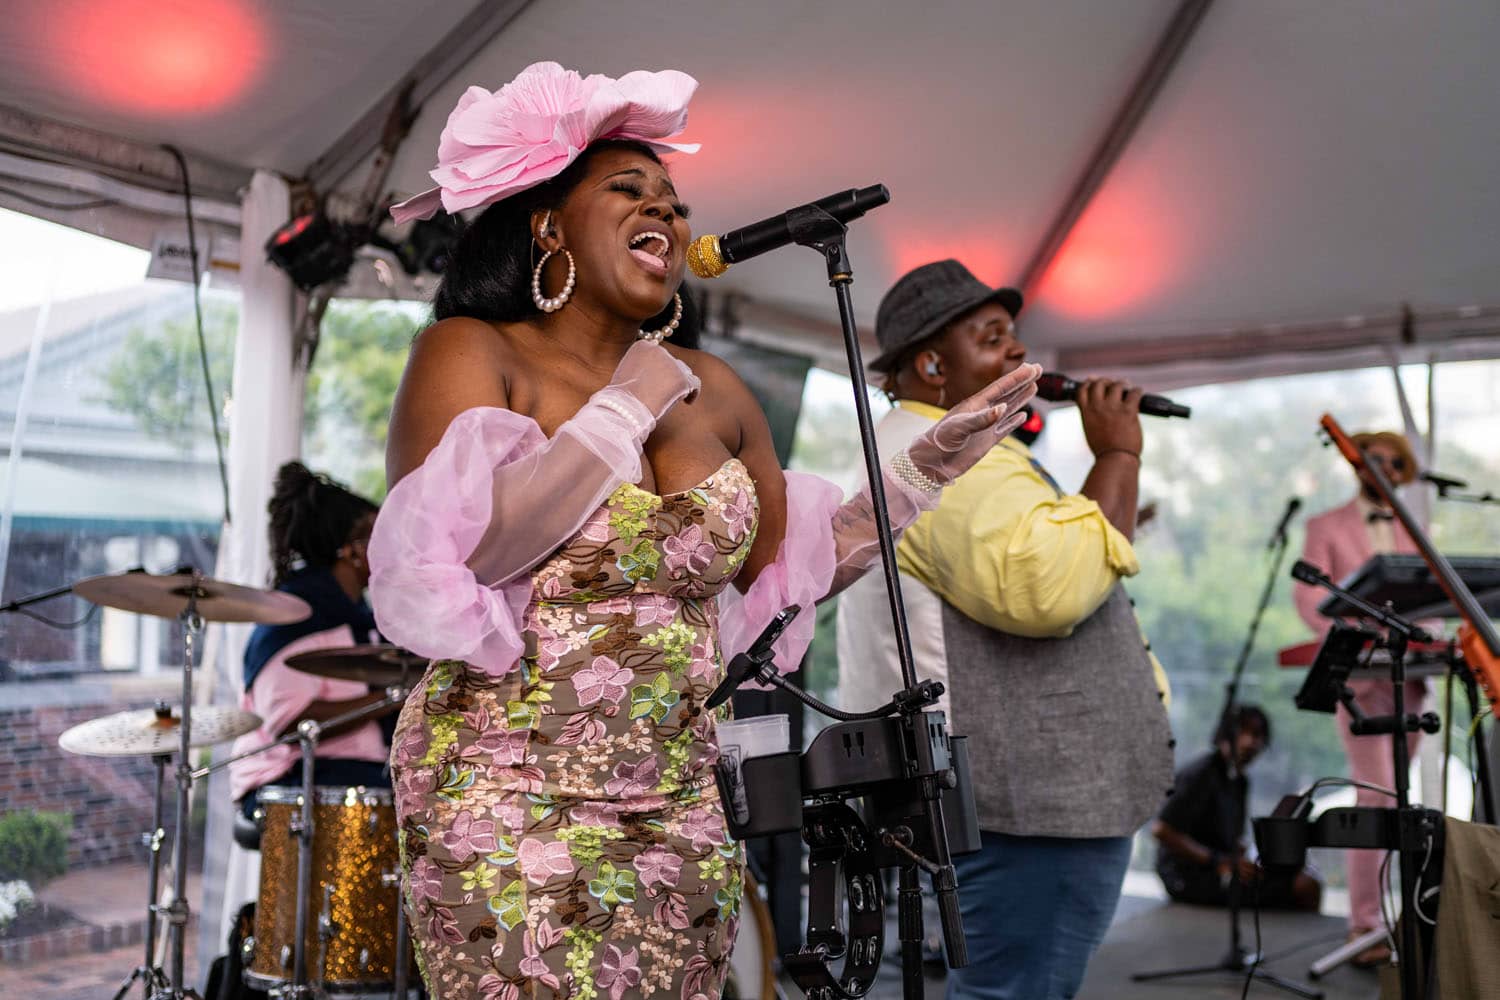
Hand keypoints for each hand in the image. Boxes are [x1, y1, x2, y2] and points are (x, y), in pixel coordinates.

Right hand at [607, 339, 700, 415]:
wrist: (625, 409)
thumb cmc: (621, 397)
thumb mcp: (626, 372)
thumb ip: (641, 367)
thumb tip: (654, 373)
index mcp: (642, 345)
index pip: (658, 354)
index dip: (658, 368)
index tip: (653, 382)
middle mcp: (659, 350)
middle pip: (672, 362)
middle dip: (669, 376)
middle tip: (660, 393)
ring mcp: (672, 364)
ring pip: (684, 372)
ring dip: (679, 383)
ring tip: (669, 398)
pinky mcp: (682, 379)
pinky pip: (695, 383)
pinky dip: (693, 393)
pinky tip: (687, 402)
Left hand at [905, 363, 1040, 484]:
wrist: (930, 464)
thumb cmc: (939, 442)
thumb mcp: (958, 428)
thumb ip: (981, 419)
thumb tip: (1002, 409)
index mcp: (974, 404)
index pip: (1001, 387)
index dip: (1017, 377)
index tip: (1033, 367)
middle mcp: (981, 412)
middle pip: (1007, 393)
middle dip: (1022, 381)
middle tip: (1039, 369)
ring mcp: (984, 427)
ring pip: (1008, 409)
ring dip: (1021, 397)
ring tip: (1034, 386)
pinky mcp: (986, 442)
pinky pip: (1004, 428)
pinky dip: (1014, 421)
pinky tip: (1022, 415)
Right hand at [1077, 377, 1142, 459]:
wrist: (1114, 459)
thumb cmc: (1104, 449)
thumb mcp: (1090, 430)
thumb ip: (1092, 417)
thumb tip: (1097, 410)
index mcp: (1086, 412)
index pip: (1082, 390)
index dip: (1088, 383)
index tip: (1093, 382)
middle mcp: (1097, 407)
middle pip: (1099, 383)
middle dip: (1106, 381)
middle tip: (1113, 385)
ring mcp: (1113, 408)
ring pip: (1117, 385)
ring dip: (1122, 384)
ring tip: (1127, 387)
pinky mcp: (1128, 411)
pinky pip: (1134, 392)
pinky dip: (1137, 391)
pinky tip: (1138, 393)